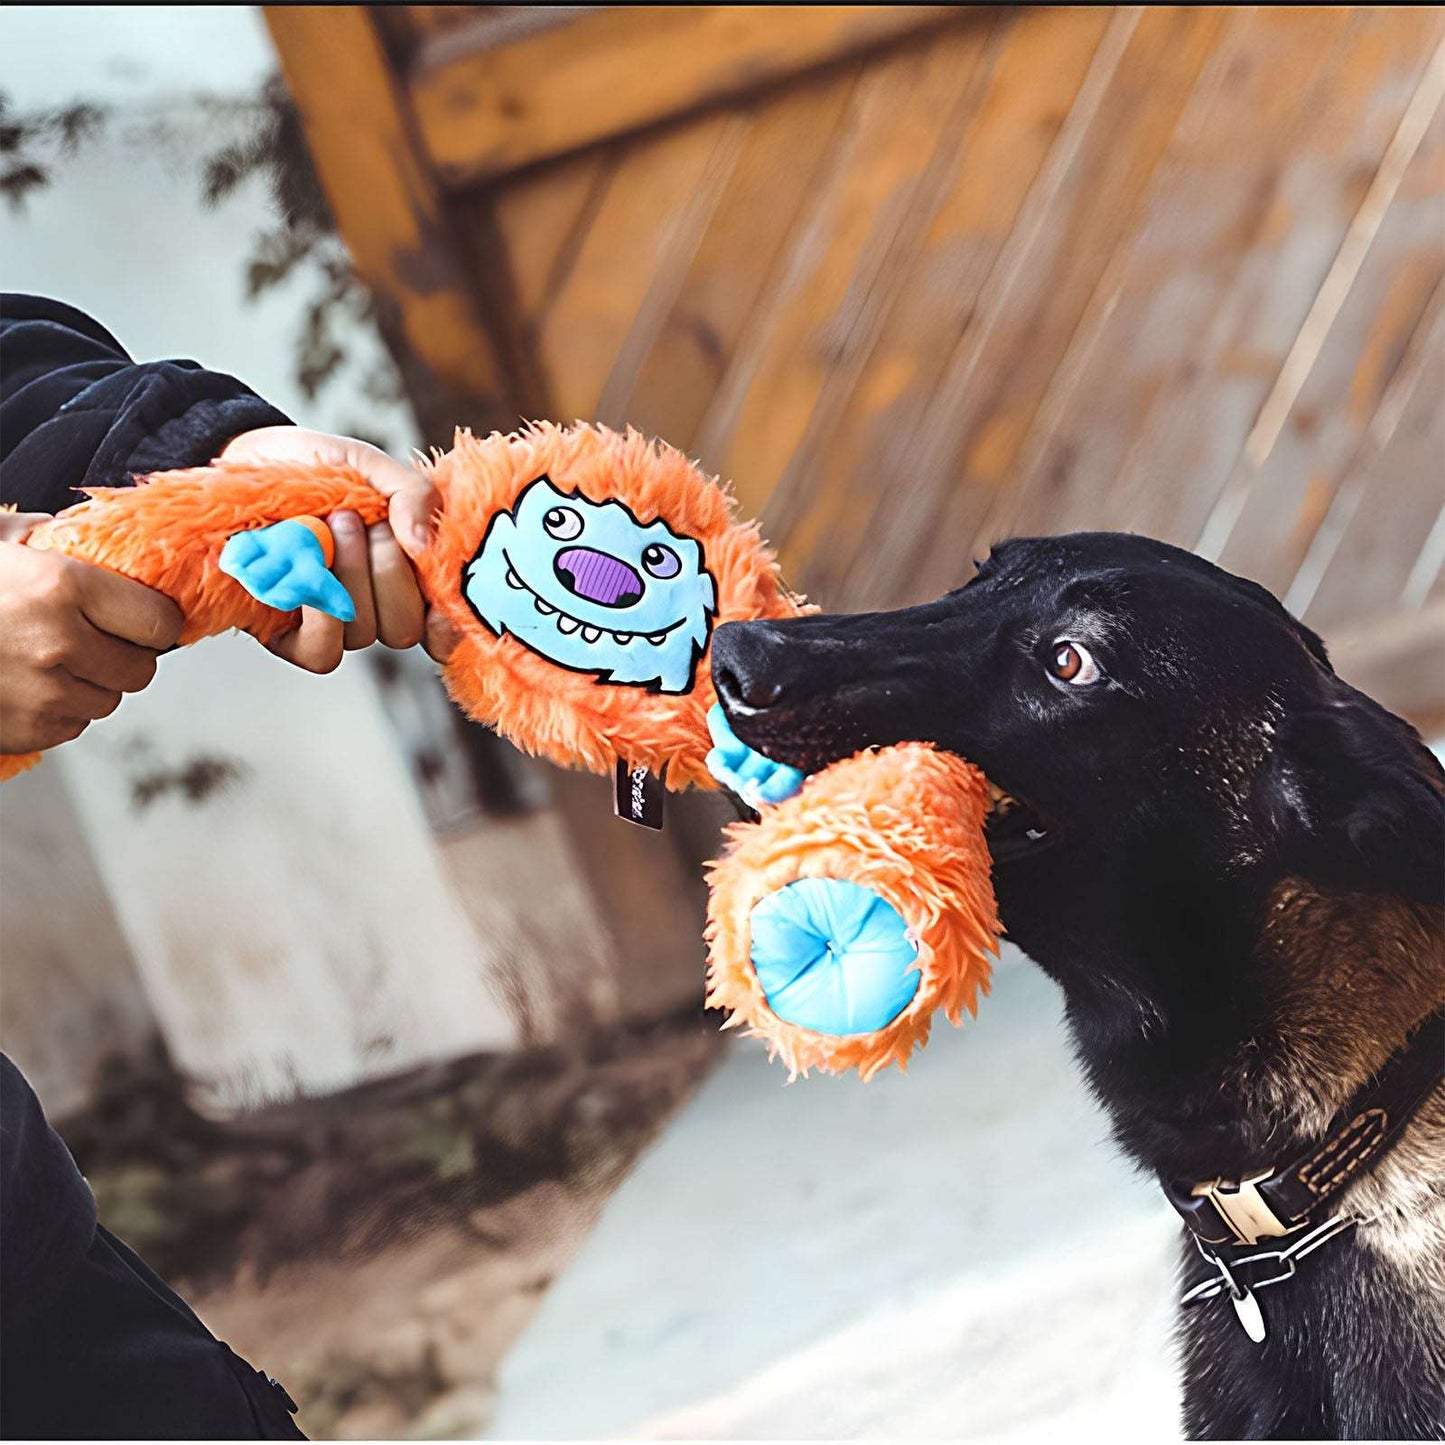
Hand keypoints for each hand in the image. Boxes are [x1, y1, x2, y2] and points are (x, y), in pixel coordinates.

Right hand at [0, 510, 182, 754]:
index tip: (143, 615)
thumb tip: (101, 539)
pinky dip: (60, 709)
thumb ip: (53, 536)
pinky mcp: (27, 732)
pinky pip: (73, 726)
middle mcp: (60, 644)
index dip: (154, 619)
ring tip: (49, 658)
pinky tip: (26, 684)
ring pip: (108, 701)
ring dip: (91, 683)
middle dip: (124, 654)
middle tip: (93, 637)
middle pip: (141, 670)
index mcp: (61, 587)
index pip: (159, 621)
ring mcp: (43, 695)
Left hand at [219, 427, 461, 671]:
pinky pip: (323, 652)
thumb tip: (423, 546)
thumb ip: (415, 495)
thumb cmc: (317, 468)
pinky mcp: (289, 637)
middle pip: (403, 628)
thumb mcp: (375, 467)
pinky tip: (307, 574)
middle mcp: (374, 609)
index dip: (448, 625)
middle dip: (390, 571)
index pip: (442, 631)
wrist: (251, 459)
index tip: (440, 589)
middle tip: (366, 522)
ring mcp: (333, 625)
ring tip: (331, 525)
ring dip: (351, 574)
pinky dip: (323, 618)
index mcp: (408, 579)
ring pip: (364, 632)